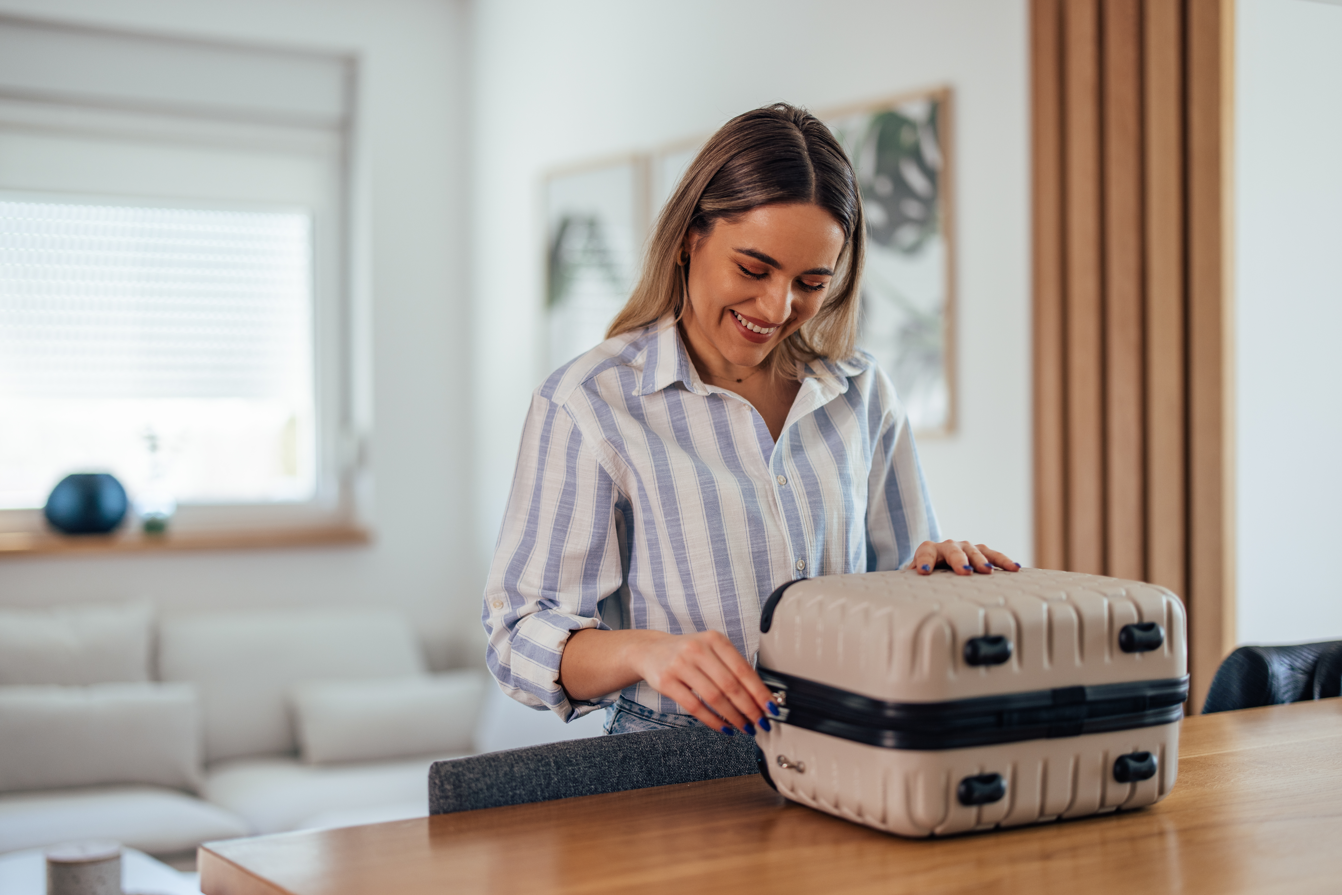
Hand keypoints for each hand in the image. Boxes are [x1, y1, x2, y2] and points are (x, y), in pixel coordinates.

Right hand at [631, 630, 776, 735]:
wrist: (651, 650)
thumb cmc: (687, 653)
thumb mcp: (711, 649)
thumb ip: (732, 667)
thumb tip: (759, 696)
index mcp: (714, 639)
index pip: (743, 669)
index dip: (759, 691)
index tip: (770, 707)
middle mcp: (697, 649)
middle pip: (730, 685)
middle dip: (750, 708)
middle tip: (760, 722)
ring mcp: (680, 665)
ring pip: (714, 697)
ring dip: (734, 717)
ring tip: (745, 727)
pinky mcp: (666, 681)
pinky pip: (695, 706)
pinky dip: (713, 720)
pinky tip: (724, 727)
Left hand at [912, 539, 1020, 575]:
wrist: (936, 562)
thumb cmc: (925, 573)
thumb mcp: (914, 578)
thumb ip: (910, 584)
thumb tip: (903, 601)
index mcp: (929, 549)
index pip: (925, 552)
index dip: (924, 561)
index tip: (924, 571)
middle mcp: (948, 545)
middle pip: (954, 551)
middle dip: (959, 561)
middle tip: (964, 571)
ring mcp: (965, 547)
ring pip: (975, 551)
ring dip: (982, 560)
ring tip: (988, 571)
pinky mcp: (979, 552)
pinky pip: (993, 555)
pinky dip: (1003, 561)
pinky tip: (1014, 568)